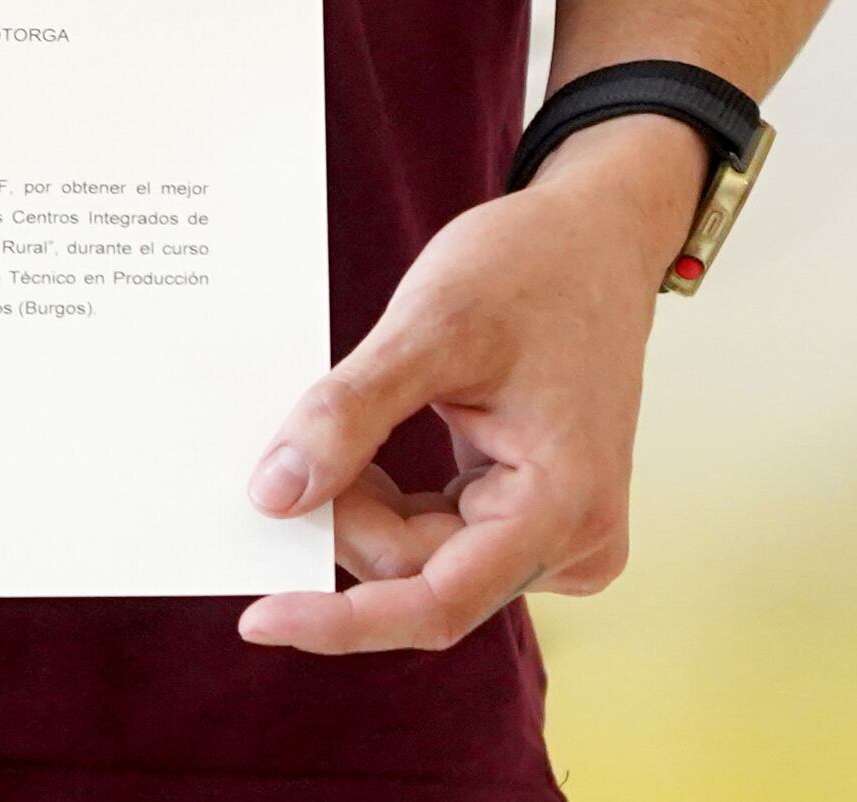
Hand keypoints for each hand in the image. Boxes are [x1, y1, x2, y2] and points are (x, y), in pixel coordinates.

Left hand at [235, 113, 708, 653]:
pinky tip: (370, 448)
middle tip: (294, 442)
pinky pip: (441, 534)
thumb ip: (350, 414)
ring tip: (343, 426)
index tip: (258, 619)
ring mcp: (557, 534)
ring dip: (368, 505)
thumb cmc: (535, 267)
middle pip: (420, 573)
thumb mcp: (431, 326)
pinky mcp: (534, 516)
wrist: (598, 237)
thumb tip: (275, 496)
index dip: (341, 619)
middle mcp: (573, 541)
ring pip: (423, 557)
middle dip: (347, 517)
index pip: (436, 603)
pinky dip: (391, 497)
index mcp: (565, 508)